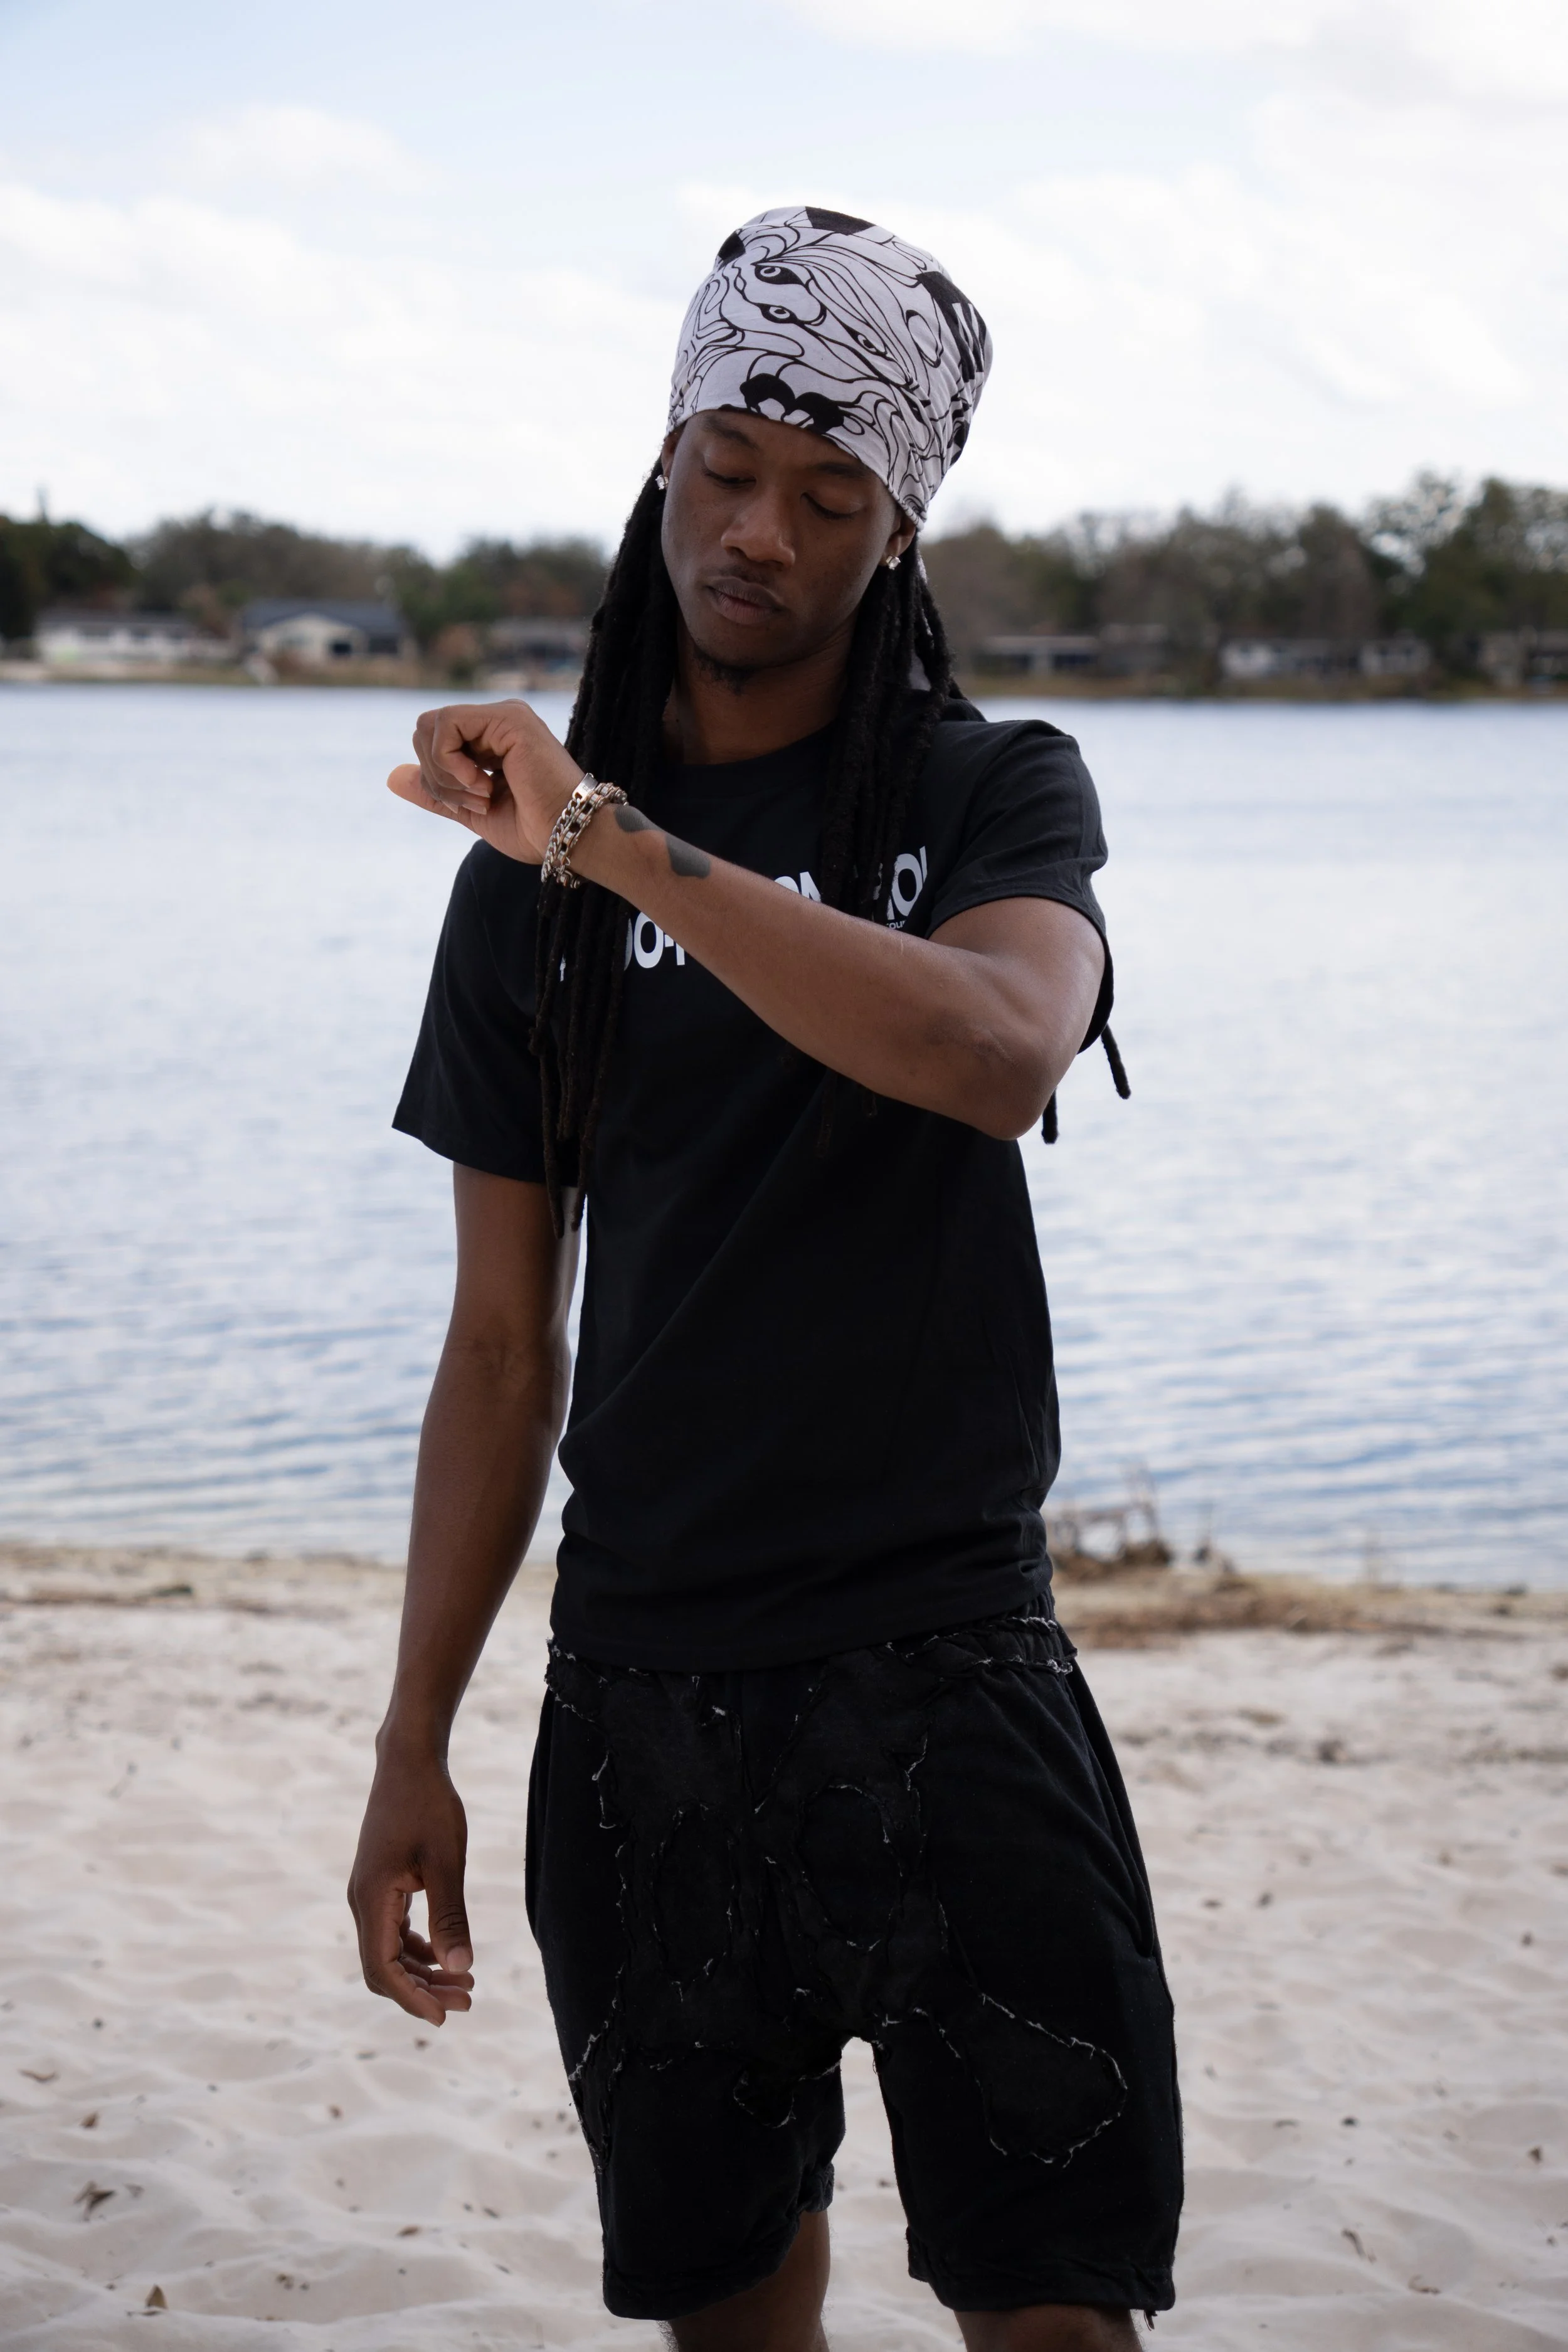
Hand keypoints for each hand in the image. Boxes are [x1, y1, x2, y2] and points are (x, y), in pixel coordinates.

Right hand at [347, 1744, 476, 2025]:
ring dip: (423, 1972)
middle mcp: (362, 1901)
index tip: (446, 2016)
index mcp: (371, 1898)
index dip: (412, 1998)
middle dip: (422, 1991)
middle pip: (383, 1967)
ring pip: (389, 1951)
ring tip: (465, 1984)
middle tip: (468, 2002)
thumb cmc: (429, 1805)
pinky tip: (446, 1954)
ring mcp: (368, 1892)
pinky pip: (393, 1930)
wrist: (409, 1761)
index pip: (383, 1970)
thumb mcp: (447, 1861)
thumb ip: (450, 1916)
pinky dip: (418, 1948)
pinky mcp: (380, 1883)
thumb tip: (460, 1968)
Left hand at [387, 698, 582, 864]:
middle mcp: (496, 722)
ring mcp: (503, 716)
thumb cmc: (535, 830)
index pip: (432, 742)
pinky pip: (446, 725)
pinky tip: (482, 783)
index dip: (435, 778)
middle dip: (436, 775)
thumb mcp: (471, 811)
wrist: (569, 837)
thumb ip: (435, 792)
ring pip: (430, 726)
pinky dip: (450, 762)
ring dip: (445, 772)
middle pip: (424, 730)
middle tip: (475, 800)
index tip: (471, 804)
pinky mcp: (508, 718)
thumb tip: (392, 776)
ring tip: (483, 794)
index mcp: (490, 739)